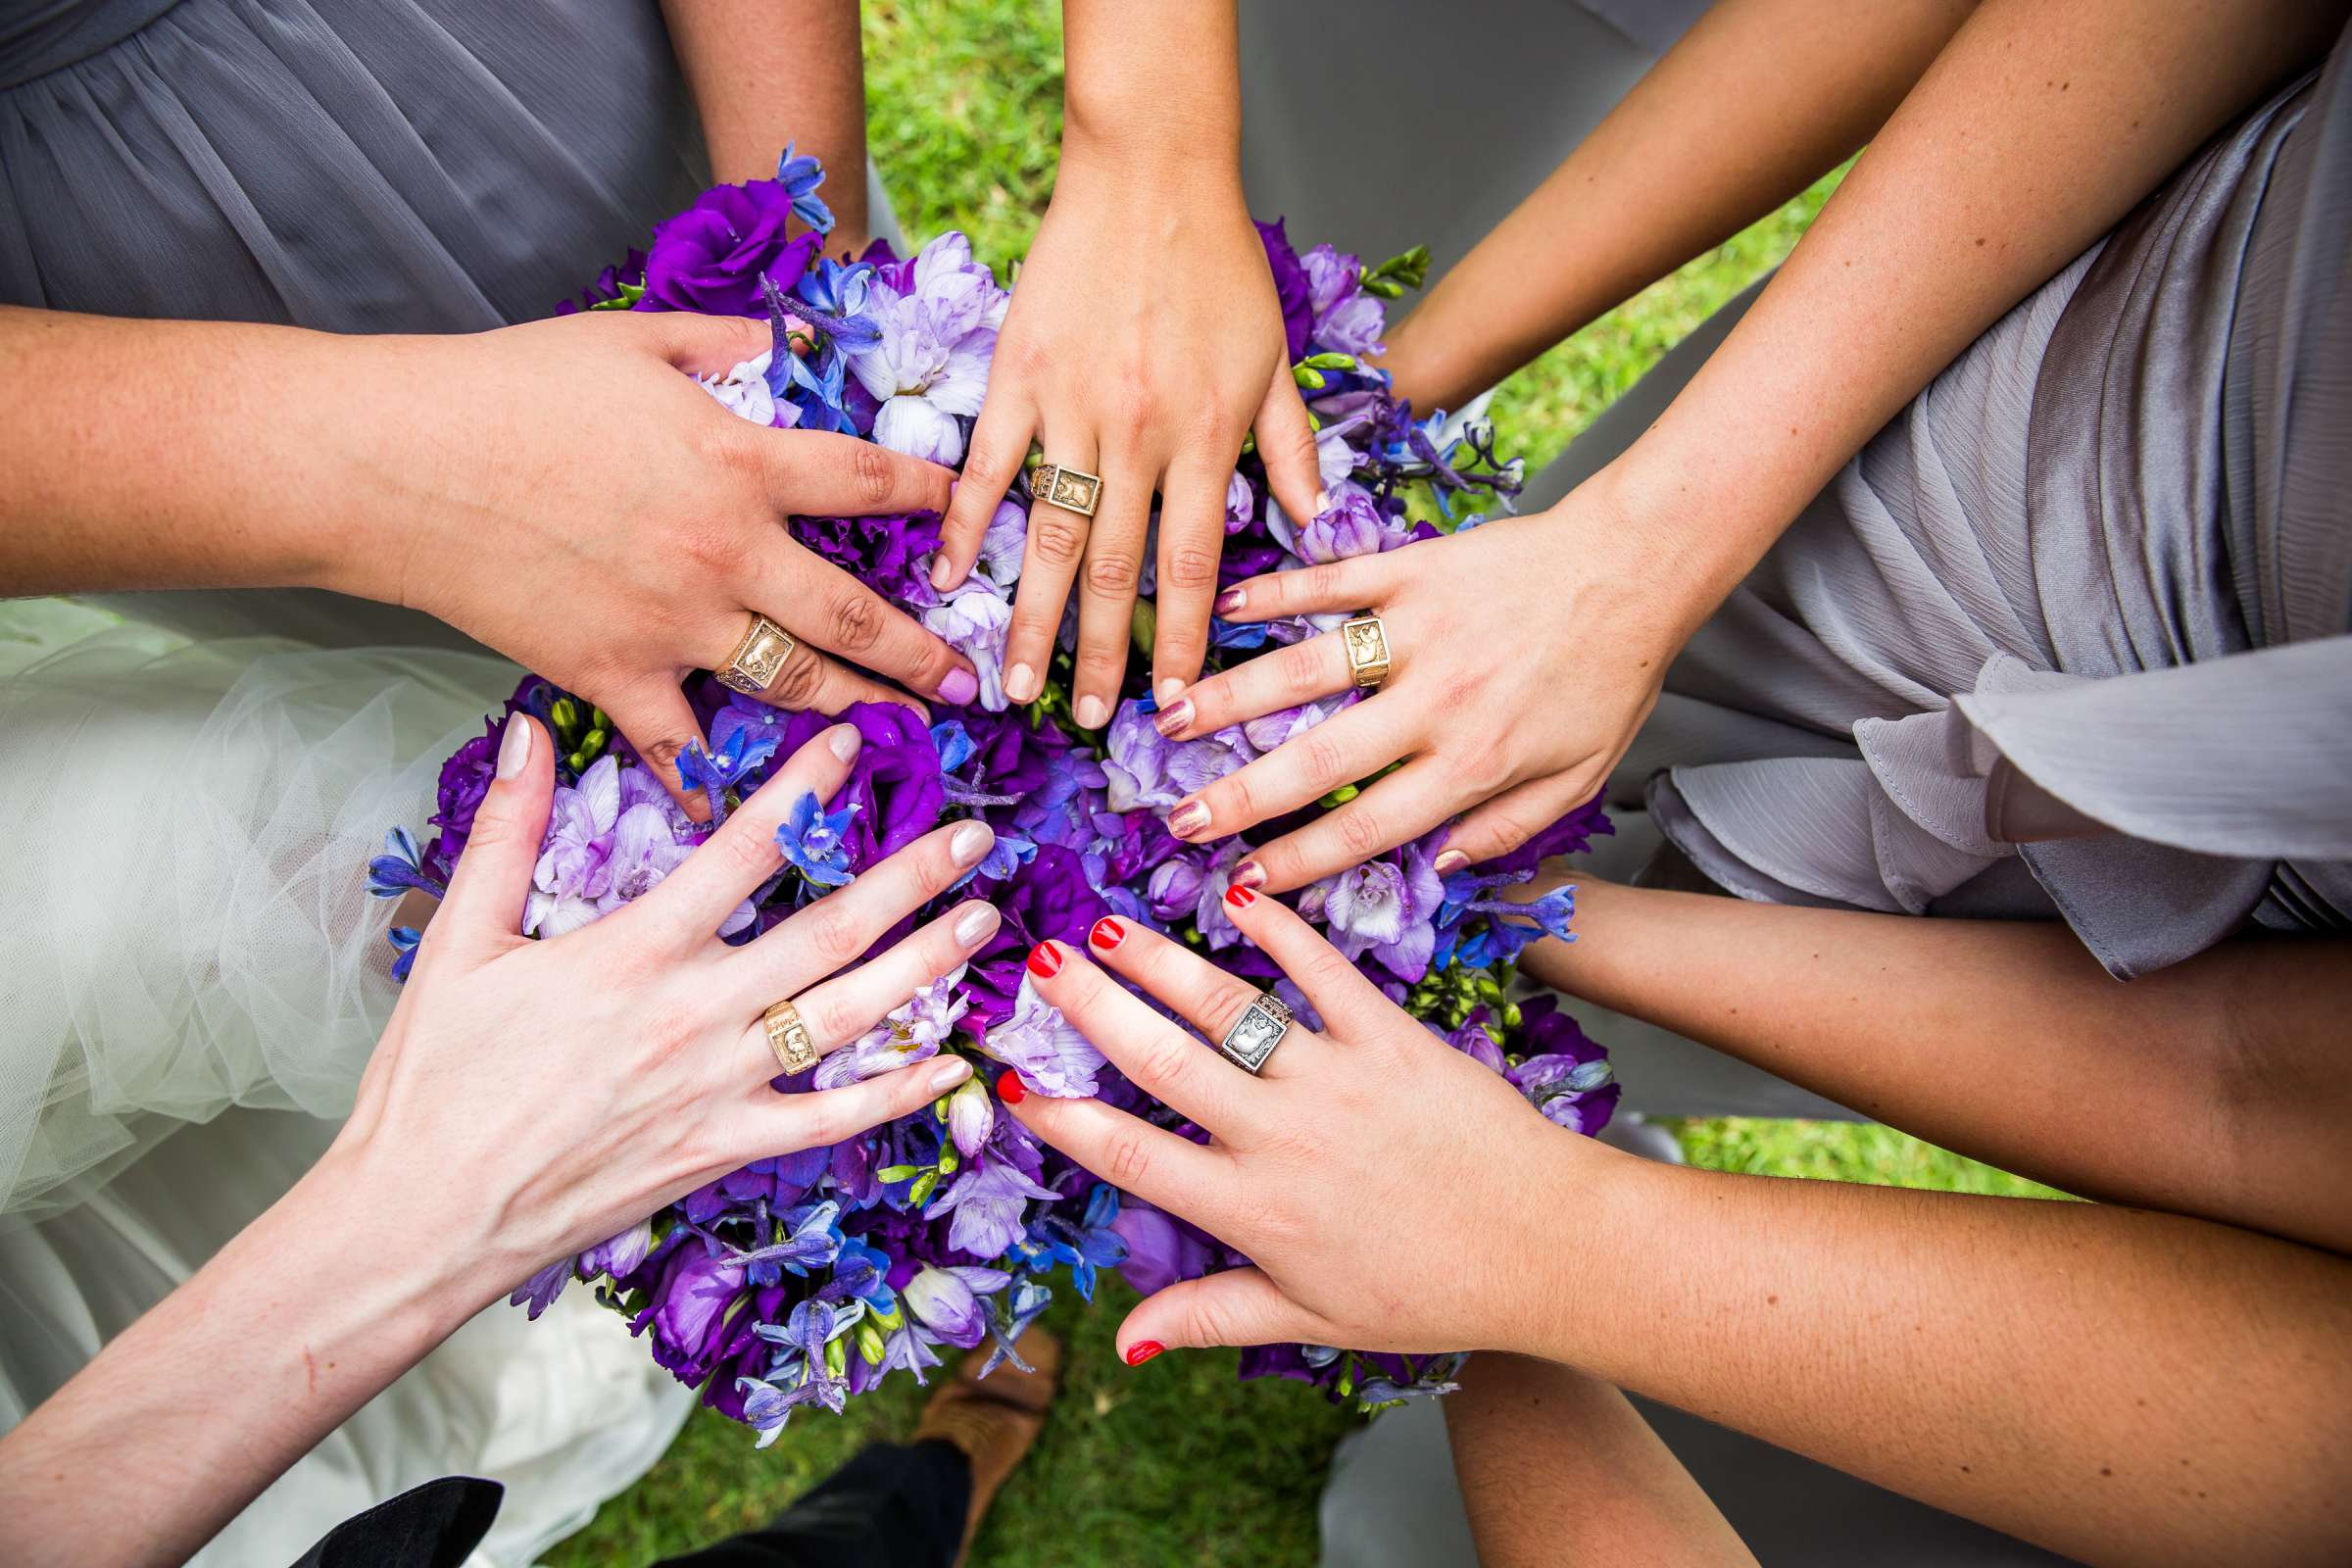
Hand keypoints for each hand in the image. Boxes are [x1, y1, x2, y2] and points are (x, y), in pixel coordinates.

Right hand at [331, 716, 998, 1304]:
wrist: (422, 1215)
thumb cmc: (433, 1080)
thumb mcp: (461, 939)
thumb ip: (506, 829)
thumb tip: (526, 729)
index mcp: (635, 952)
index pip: (741, 850)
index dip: (805, 791)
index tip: (858, 745)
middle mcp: (695, 1014)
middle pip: (829, 931)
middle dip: (912, 878)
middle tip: (978, 835)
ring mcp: (719, 1089)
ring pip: (850, 1017)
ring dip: (926, 966)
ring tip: (985, 920)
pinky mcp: (723, 1150)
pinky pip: (831, 1122)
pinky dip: (897, 1095)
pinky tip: (952, 1069)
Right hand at [346, 310, 975, 815]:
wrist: (402, 464)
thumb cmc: (513, 387)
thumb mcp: (637, 339)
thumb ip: (731, 344)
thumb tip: (800, 345)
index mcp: (742, 463)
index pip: (871, 485)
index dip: (933, 503)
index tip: (969, 524)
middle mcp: (727, 554)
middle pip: (856, 615)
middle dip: (924, 654)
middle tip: (972, 683)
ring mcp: (674, 625)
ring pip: (794, 685)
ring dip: (859, 713)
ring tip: (906, 734)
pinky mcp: (615, 675)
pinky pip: (681, 746)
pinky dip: (716, 787)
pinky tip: (749, 820)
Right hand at [925, 156, 1322, 724]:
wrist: (1150, 175)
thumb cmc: (1220, 266)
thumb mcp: (1274, 361)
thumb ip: (1291, 449)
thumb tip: (1314, 526)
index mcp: (1207, 438)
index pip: (1195, 563)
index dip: (1183, 639)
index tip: (1171, 703)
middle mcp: (1140, 435)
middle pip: (1116, 570)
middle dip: (1101, 656)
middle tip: (1085, 721)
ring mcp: (1071, 408)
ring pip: (1049, 535)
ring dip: (1032, 619)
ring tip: (1014, 685)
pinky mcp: (1016, 377)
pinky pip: (987, 468)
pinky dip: (962, 526)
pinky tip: (947, 582)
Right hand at [1004, 892, 1622, 1360]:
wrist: (1547, 1249)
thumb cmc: (1432, 1292)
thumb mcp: (1310, 1318)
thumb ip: (1208, 1313)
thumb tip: (1121, 1339)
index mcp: (1251, 1211)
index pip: (1129, 1155)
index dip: (1061, 1118)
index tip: (1011, 1081)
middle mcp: (1279, 1137)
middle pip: (1160, 1061)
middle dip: (1090, 1006)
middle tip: (1039, 960)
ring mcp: (1335, 1079)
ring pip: (1227, 1007)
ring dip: (1159, 961)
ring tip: (1107, 924)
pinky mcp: (1391, 1036)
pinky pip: (1325, 970)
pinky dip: (1280, 928)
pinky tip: (1238, 894)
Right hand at [1152, 481, 1692, 889]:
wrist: (1638, 567)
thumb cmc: (1610, 678)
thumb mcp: (1581, 777)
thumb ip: (1510, 828)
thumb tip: (1439, 863)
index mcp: (1476, 761)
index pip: (1371, 824)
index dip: (1301, 860)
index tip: (1243, 881)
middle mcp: (1438, 701)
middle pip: (1320, 757)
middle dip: (1241, 795)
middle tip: (1179, 820)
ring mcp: (1420, 628)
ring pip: (1308, 669)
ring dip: (1232, 695)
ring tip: (1169, 718)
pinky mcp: (1413, 566)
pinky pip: (1333, 583)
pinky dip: (1276, 594)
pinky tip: (1223, 611)